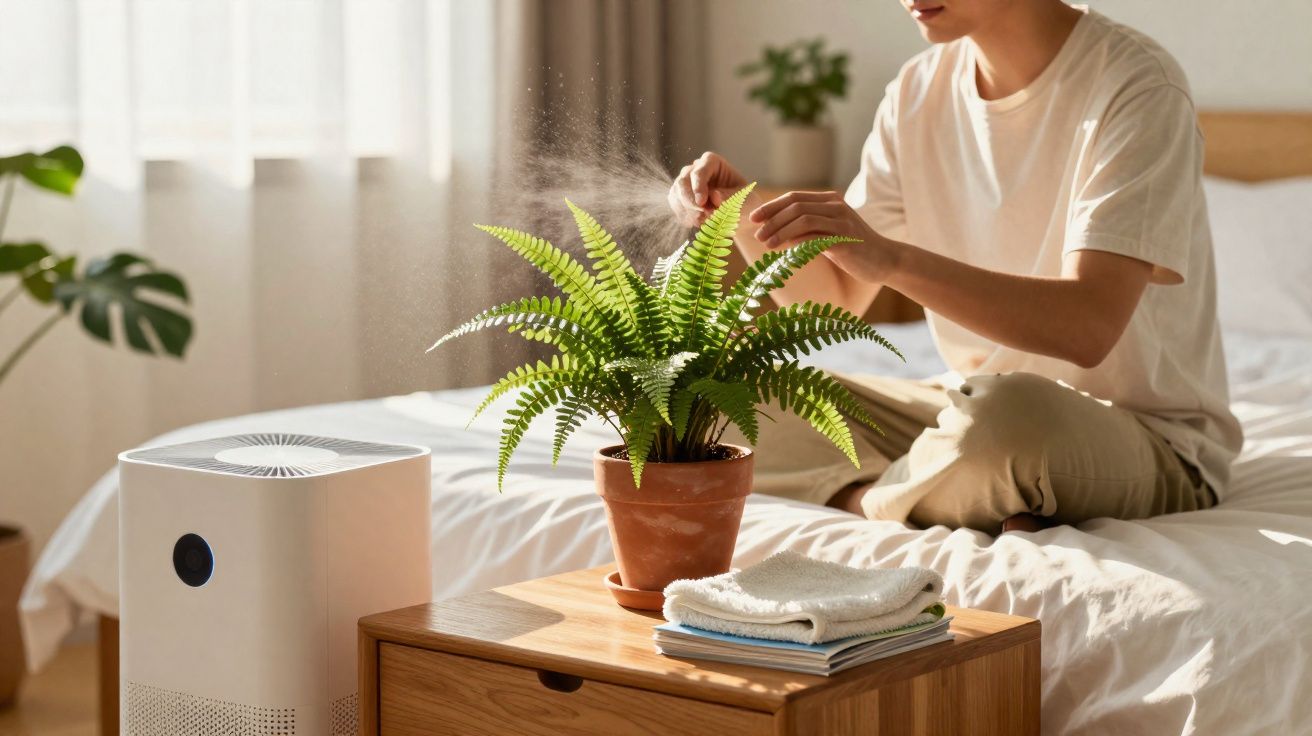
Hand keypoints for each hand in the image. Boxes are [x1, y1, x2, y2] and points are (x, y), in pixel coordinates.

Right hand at [668, 151, 750, 226]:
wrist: (739, 214)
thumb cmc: (743, 202)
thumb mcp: (743, 199)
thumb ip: (729, 197)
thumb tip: (714, 196)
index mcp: (712, 162)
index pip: (700, 171)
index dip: (698, 187)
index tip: (701, 204)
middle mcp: (695, 168)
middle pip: (683, 182)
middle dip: (691, 202)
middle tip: (703, 216)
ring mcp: (685, 181)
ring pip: (676, 194)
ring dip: (688, 211)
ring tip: (704, 222)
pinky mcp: (679, 196)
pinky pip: (675, 205)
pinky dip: (684, 216)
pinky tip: (697, 223)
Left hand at [748, 190, 900, 282]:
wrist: (884, 260)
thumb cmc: (852, 249)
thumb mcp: (827, 234)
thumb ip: (807, 229)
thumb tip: (777, 231)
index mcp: (829, 201)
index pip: (793, 198)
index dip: (771, 207)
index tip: (753, 219)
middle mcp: (835, 206)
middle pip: (795, 206)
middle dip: (772, 220)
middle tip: (757, 235)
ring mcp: (842, 221)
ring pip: (803, 219)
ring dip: (780, 231)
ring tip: (767, 244)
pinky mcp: (846, 239)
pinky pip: (816, 236)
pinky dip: (797, 242)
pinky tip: (785, 250)